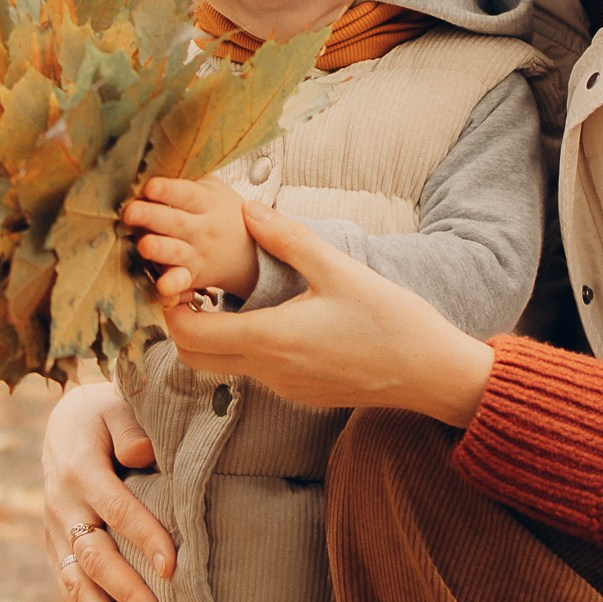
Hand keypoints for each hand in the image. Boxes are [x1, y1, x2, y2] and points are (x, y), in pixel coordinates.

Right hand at [41, 377, 174, 601]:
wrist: (67, 422)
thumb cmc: (107, 414)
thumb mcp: (117, 406)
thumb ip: (130, 428)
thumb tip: (143, 454)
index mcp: (80, 467)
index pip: (115, 507)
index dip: (143, 536)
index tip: (173, 565)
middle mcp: (62, 504)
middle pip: (93, 555)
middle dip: (126, 591)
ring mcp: (55, 530)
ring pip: (74, 581)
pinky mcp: (55, 548)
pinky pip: (66, 589)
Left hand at [121, 174, 259, 301]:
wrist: (253, 252)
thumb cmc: (222, 213)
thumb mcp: (213, 188)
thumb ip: (188, 176)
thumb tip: (156, 150)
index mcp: (205, 202)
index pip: (186, 194)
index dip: (168, 190)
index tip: (150, 186)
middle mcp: (201, 228)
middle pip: (175, 221)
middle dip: (152, 216)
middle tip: (129, 212)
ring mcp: (197, 254)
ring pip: (176, 252)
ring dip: (160, 249)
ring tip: (144, 246)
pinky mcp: (192, 276)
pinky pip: (182, 282)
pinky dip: (173, 286)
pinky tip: (162, 288)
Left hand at [160, 204, 496, 425]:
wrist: (431, 373)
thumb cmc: (391, 320)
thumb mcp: (339, 270)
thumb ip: (289, 239)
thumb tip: (250, 210)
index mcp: (272, 339)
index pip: (189, 334)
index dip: (171, 306)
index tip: (177, 276)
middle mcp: (270, 371)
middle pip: (193, 357)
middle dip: (181, 322)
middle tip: (191, 286)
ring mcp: (284, 387)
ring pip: (223, 366)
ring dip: (211, 334)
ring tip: (224, 296)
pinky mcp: (300, 391)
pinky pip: (254, 371)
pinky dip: (241, 346)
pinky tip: (266, 316)